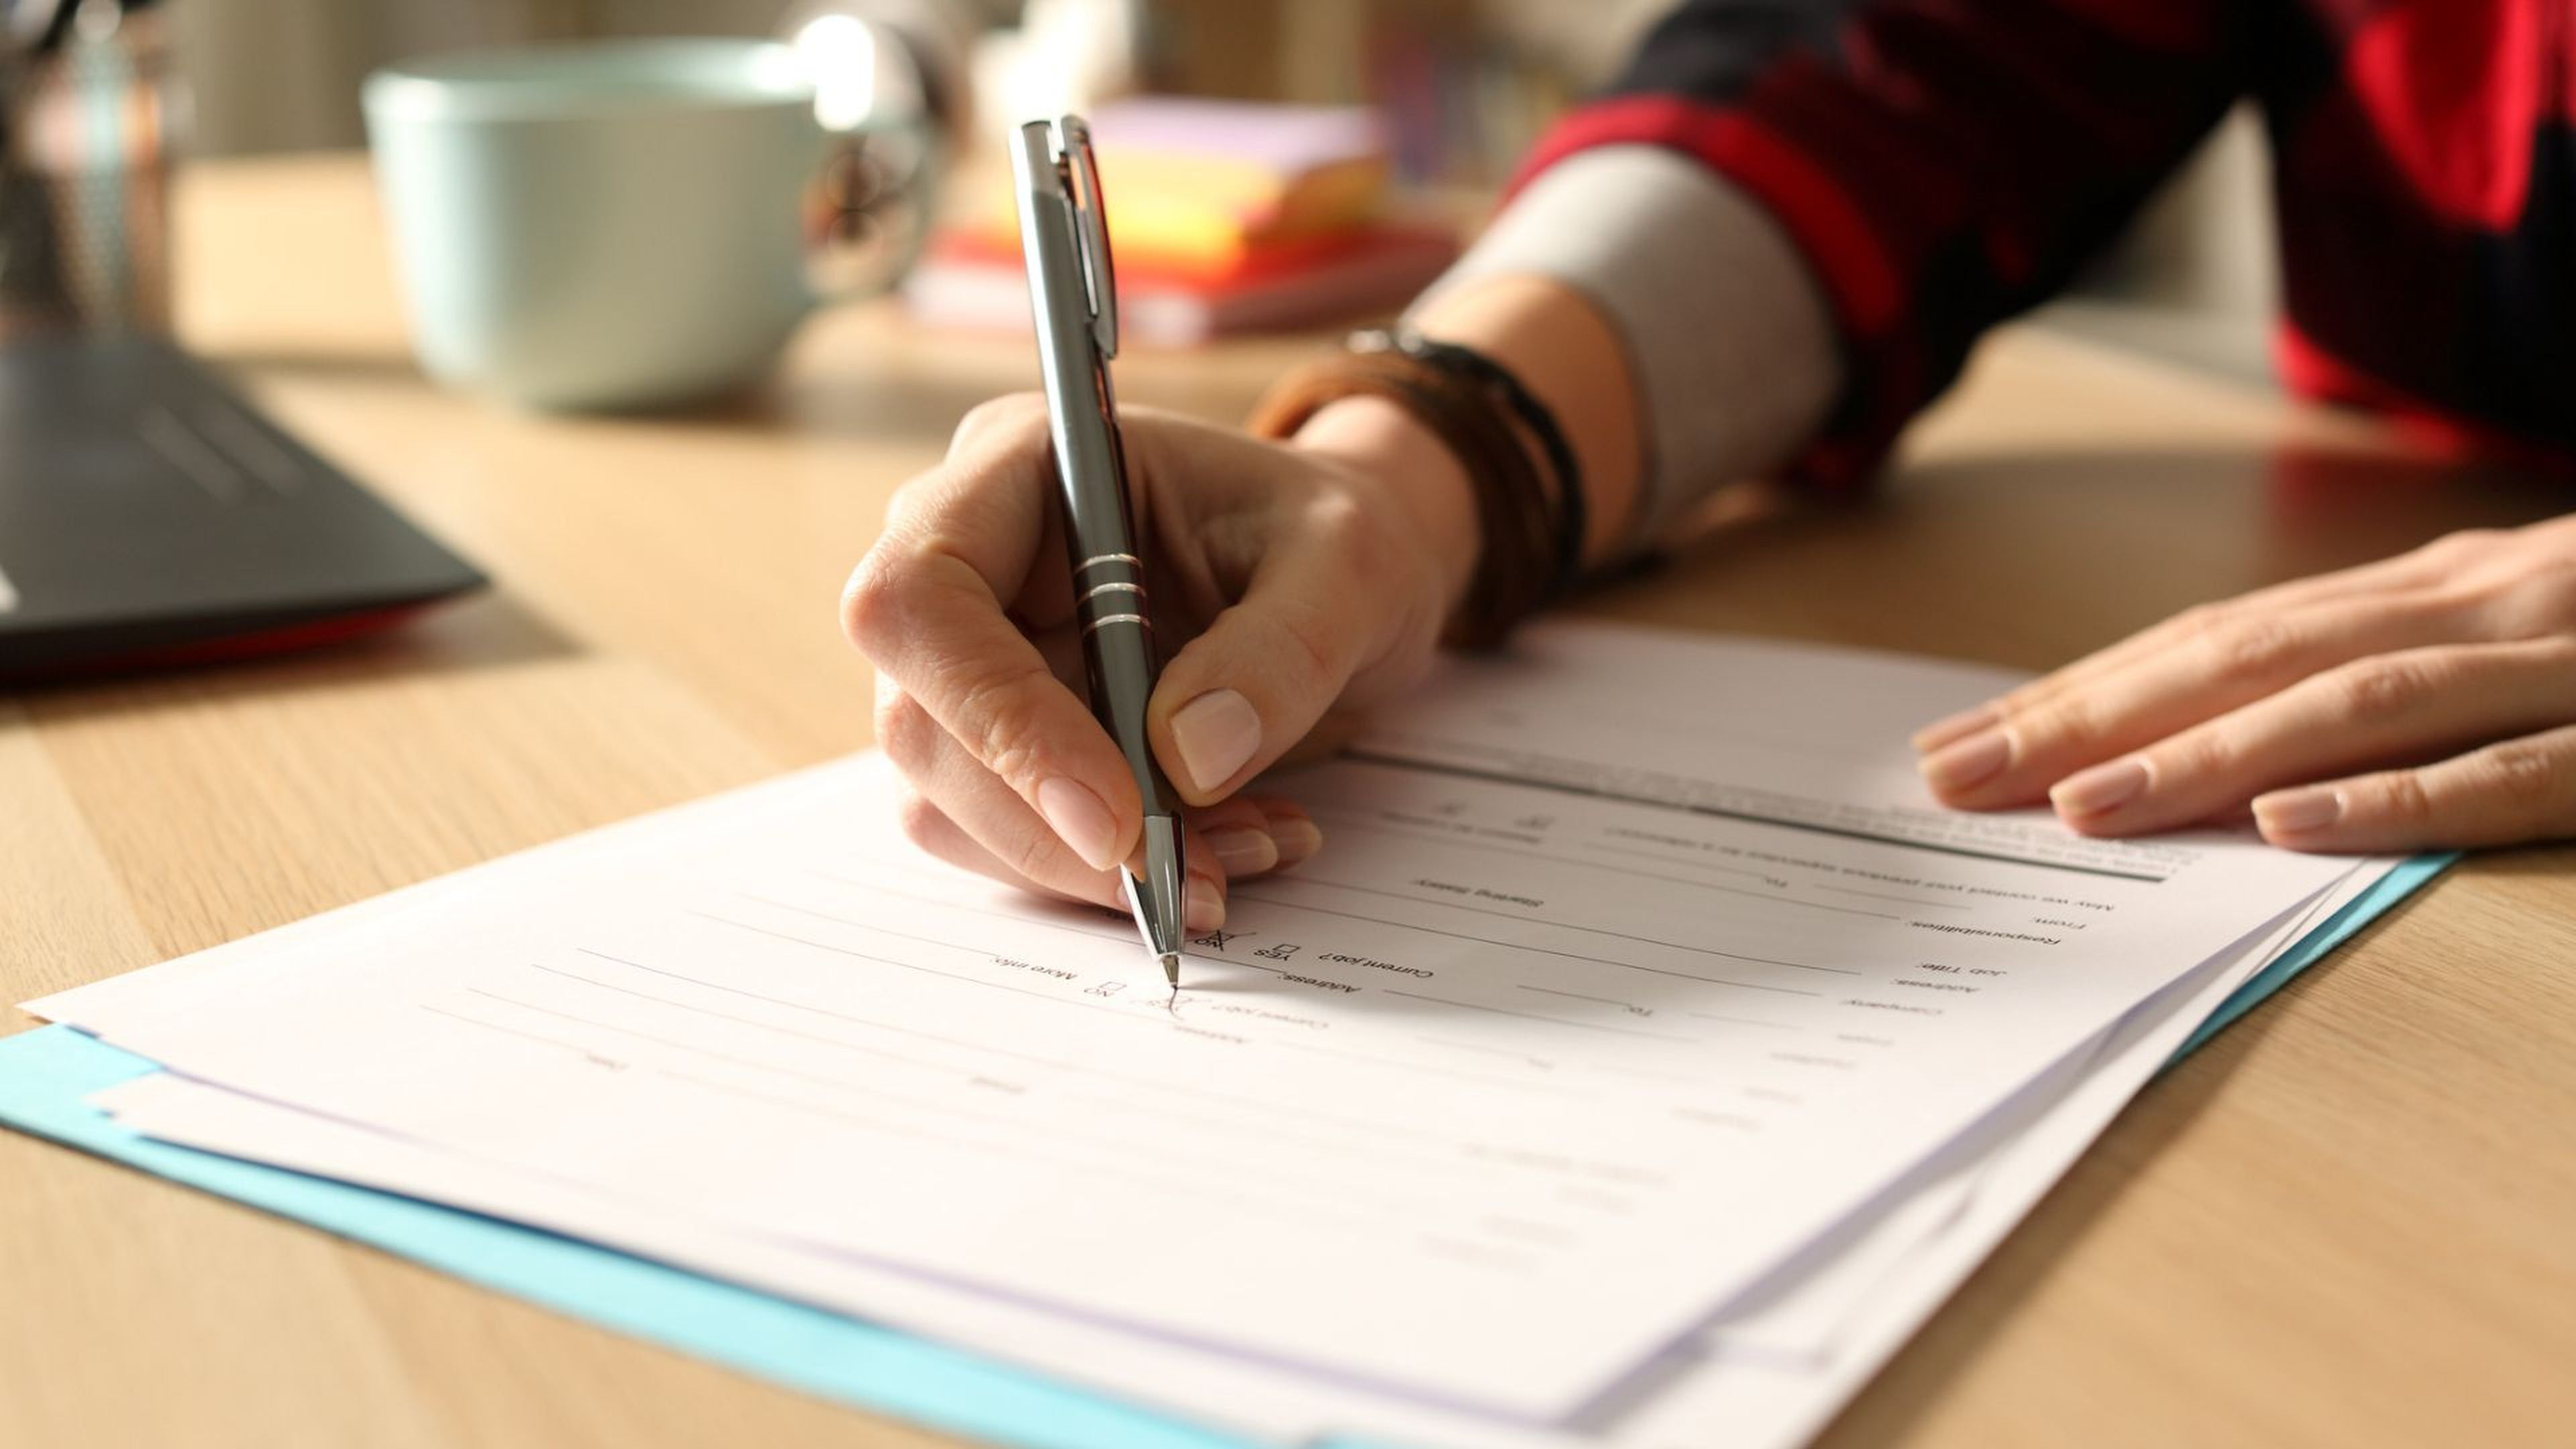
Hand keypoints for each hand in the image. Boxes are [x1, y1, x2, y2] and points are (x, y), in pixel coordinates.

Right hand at [843, 394, 1475, 923]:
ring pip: (947, 805)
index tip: (1113, 817)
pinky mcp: (1000, 743)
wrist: (1345, 582)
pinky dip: (1107, 875)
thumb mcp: (1351, 567)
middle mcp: (969, 563)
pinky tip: (1223, 848)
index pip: (920, 594)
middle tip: (1194, 878)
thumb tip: (1188, 759)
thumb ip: (1282, 651)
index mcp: (1020, 468)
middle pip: (919, 723)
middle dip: (1053, 828)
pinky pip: (1009, 840)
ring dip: (1086, 868)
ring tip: (1243, 853)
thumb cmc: (1336, 540)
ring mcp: (970, 660)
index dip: (994, 715)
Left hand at [1912, 517, 2575, 851]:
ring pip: (2352, 709)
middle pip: (2245, 660)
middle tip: (1954, 780)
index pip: (2217, 638)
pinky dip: (2399, 798)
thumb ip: (2380, 665)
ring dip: (2206, 757)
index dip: (2081, 688)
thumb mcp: (2505, 627)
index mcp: (2435, 588)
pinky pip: (2511, 772)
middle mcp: (2479, 606)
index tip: (1958, 745)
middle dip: (2089, 719)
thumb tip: (2223, 738)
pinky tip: (2294, 826)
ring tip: (2082, 805)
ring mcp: (2564, 666)